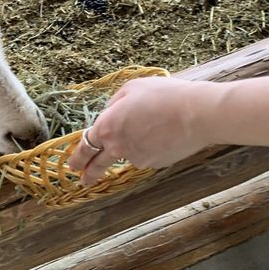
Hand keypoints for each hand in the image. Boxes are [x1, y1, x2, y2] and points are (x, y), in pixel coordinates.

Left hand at [68, 77, 216, 185]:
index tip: (72, 166)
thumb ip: (114, 103)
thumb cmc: (162, 95)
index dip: (77, 157)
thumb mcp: (131, 89)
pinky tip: (165, 131)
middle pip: (99, 165)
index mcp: (106, 127)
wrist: (196, 113)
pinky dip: (151, 146)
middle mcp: (118, 148)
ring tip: (152, 124)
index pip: (85, 146)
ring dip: (132, 145)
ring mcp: (138, 159)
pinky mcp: (156, 164)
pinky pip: (148, 153)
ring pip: (129, 153)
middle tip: (83, 180)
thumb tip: (110, 113)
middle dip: (89, 173)